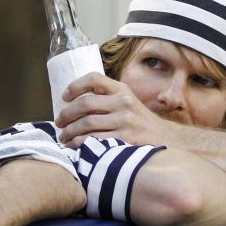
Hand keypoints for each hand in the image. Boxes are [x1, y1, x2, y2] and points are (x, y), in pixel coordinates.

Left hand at [55, 72, 176, 147]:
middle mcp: (124, 102)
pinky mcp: (125, 139)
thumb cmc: (141, 123)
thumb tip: (74, 104)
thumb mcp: (128, 103)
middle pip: (85, 104)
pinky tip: (74, 147)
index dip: (75, 86)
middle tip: (59, 123)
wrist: (167, 140)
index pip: (94, 79)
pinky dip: (79, 144)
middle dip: (66, 114)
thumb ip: (108, 99)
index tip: (64, 97)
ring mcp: (125, 121)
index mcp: (122, 90)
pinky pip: (94, 140)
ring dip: (69, 132)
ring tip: (63, 137)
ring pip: (86, 124)